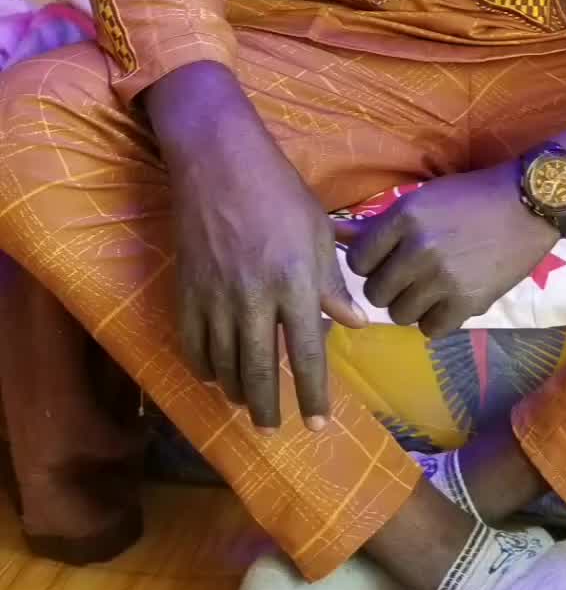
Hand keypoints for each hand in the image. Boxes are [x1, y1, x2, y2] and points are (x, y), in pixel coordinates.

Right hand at [156, 87, 361, 428]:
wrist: (218, 161)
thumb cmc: (279, 192)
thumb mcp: (318, 232)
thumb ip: (332, 283)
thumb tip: (354, 324)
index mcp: (295, 282)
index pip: (308, 354)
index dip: (313, 394)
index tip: (317, 424)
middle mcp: (255, 298)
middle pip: (260, 371)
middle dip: (268, 408)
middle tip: (273, 428)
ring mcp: (216, 296)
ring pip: (224, 364)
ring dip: (237, 391)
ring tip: (248, 404)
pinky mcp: (187, 289)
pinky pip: (193, 343)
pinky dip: (204, 367)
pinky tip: (215, 375)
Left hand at [341, 163, 556, 338]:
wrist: (529, 203)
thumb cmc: (473, 196)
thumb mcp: (423, 199)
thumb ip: (383, 223)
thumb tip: (339, 236)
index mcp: (404, 217)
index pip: (358, 260)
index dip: (369, 264)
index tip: (385, 262)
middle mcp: (419, 249)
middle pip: (376, 291)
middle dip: (388, 287)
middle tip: (409, 278)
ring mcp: (443, 279)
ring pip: (399, 314)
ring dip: (411, 306)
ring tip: (430, 290)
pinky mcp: (468, 302)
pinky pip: (430, 329)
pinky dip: (435, 320)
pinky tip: (447, 303)